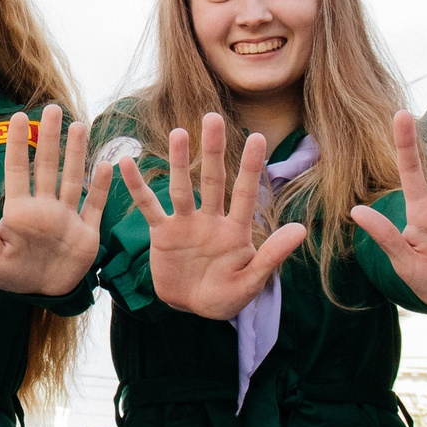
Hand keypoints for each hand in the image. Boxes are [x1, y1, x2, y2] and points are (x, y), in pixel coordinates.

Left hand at [0, 107, 113, 296]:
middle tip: (53, 109)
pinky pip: (94, 205)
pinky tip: (105, 164)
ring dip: (76, 153)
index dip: (17, 144)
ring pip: (72, 178)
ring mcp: (66, 217)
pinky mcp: (86, 232)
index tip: (19, 116)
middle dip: (49, 138)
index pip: (17, 170)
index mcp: (19, 211)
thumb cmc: (11, 275)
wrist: (42, 296)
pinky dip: (99, 187)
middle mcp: (44, 207)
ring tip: (78, 126)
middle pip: (47, 166)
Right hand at [116, 112, 307, 320]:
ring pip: (181, 187)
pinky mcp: (162, 233)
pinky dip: (137, 187)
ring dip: (178, 161)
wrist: (192, 309)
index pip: (245, 193)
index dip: (250, 167)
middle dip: (213, 150)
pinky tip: (125, 164)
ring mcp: (185, 223)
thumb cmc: (226, 297)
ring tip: (178, 133)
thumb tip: (301, 229)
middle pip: (212, 180)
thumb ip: (272, 256)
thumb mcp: (251, 282)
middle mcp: (211, 219)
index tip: (256, 137)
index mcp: (236, 230)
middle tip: (213, 117)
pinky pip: (149, 206)